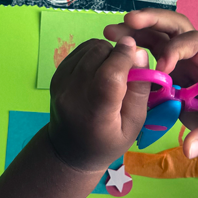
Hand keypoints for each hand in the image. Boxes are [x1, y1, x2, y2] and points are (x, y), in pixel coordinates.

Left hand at [46, 36, 151, 172]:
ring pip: (90, 48)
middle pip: (98, 55)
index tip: (137, 51)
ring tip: (111, 70)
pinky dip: (94, 53)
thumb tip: (140, 53)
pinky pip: (80, 50)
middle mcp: (73, 95)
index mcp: (96, 114)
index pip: (109, 77)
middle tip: (125, 69)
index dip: (123, 57)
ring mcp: (61, 83)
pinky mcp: (56, 75)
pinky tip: (98, 69)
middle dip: (117, 54)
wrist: (69, 149)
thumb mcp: (134, 124)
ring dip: (106, 52)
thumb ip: (139, 90)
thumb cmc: (108, 141)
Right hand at [103, 9, 197, 159]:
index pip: (196, 43)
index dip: (177, 50)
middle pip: (177, 27)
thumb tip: (188, 148)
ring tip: (110, 32)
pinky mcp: (173, 74)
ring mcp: (184, 64)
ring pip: (161, 37)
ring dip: (137, 31)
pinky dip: (135, 51)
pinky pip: (153, 56)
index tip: (162, 69)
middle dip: (154, 19)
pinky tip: (114, 52)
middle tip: (128, 19)